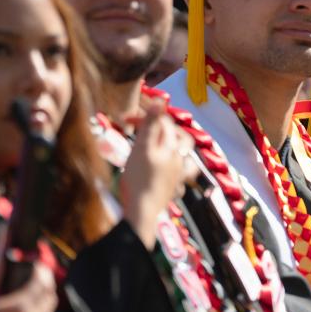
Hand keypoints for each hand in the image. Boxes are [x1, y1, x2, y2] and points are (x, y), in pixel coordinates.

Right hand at [119, 95, 195, 248]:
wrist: (142, 211)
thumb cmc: (139, 179)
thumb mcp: (142, 148)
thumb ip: (152, 124)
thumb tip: (162, 100)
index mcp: (172, 146)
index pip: (163, 122)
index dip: (145, 116)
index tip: (125, 120)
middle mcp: (179, 158)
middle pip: (177, 136)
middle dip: (162, 126)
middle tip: (144, 126)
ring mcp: (178, 174)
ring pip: (185, 154)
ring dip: (176, 144)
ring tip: (166, 142)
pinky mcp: (174, 187)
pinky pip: (183, 173)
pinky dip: (178, 166)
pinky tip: (173, 168)